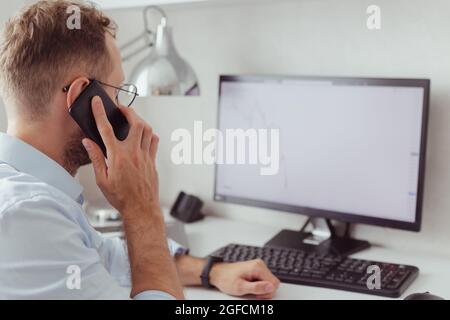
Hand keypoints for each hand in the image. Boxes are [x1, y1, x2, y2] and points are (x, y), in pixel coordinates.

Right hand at [82, 96, 160, 218]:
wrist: (141, 209)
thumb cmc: (121, 197)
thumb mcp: (102, 179)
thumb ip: (96, 158)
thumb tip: (88, 142)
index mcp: (117, 157)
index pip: (106, 129)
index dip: (100, 113)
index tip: (97, 102)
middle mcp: (133, 153)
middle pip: (136, 123)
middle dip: (128, 111)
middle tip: (121, 108)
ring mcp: (145, 156)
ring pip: (147, 130)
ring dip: (140, 120)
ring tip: (132, 119)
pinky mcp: (153, 161)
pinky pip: (154, 141)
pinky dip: (149, 134)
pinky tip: (144, 135)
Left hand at [210, 259, 279, 298]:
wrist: (218, 273)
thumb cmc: (226, 279)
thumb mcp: (240, 287)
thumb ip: (257, 288)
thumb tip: (270, 287)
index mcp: (258, 267)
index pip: (274, 283)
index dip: (267, 292)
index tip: (256, 295)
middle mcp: (260, 265)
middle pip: (273, 282)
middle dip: (264, 291)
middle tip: (252, 293)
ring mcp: (258, 266)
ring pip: (268, 282)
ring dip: (261, 288)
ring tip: (249, 289)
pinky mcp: (256, 269)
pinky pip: (263, 280)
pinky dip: (258, 285)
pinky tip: (249, 286)